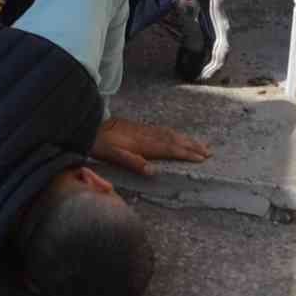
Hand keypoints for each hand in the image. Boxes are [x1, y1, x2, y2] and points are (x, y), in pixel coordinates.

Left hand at [91, 117, 210, 176]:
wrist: (86, 124)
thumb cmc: (97, 143)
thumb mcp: (111, 155)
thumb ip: (131, 162)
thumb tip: (153, 171)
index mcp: (141, 143)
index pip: (169, 149)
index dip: (185, 153)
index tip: (202, 158)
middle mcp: (145, 134)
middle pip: (173, 139)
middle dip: (191, 145)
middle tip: (209, 151)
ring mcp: (142, 129)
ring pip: (169, 133)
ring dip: (186, 138)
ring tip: (201, 143)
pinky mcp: (138, 127)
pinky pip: (162, 130)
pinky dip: (174, 133)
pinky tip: (177, 136)